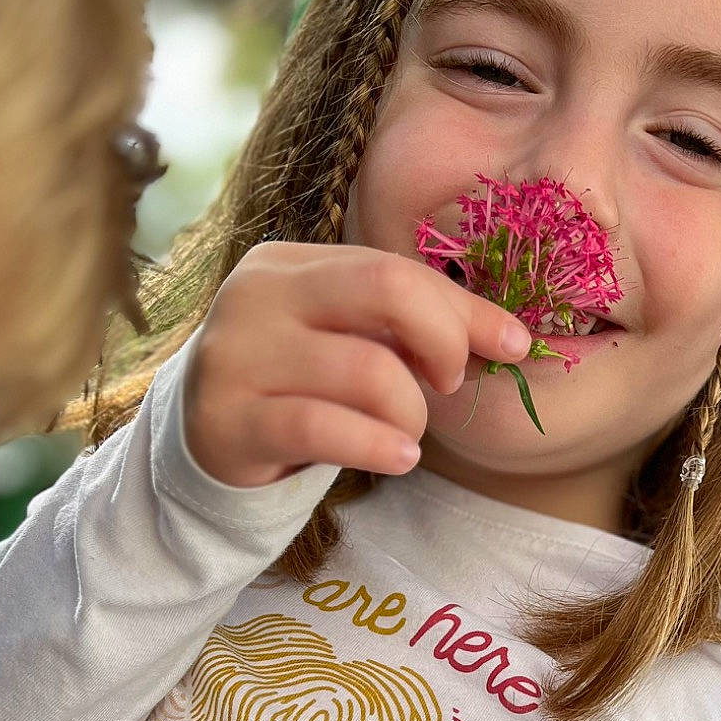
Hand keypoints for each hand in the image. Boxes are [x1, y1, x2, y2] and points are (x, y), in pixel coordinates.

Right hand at [182, 242, 532, 487]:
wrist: (209, 444)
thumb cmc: (298, 387)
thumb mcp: (351, 343)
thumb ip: (414, 328)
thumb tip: (511, 337)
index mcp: (288, 264)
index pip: (394, 269)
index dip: (462, 309)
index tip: (510, 346)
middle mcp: (255, 296)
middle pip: (384, 289)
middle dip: (444, 340)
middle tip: (449, 384)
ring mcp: (236, 356)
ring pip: (367, 371)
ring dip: (411, 411)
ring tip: (408, 433)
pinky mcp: (227, 420)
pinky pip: (324, 428)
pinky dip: (379, 445)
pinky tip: (399, 456)